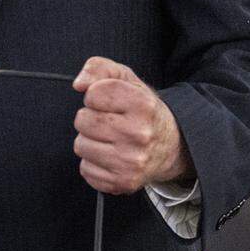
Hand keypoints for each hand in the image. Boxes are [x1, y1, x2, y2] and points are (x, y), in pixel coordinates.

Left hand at [72, 56, 193, 194]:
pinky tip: (111, 156)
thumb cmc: (141, 109)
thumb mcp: (125, 79)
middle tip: (108, 121)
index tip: (107, 101)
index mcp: (142, 105)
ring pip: (81, 145)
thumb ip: (98, 68)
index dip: (94, 95)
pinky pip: (85, 169)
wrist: (170, 147)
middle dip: (90, 118)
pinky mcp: (123, 182)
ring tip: (109, 139)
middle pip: (83, 120)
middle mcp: (139, 134)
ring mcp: (131, 161)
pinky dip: (93, 162)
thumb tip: (79, 84)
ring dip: (89, 141)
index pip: (93, 93)